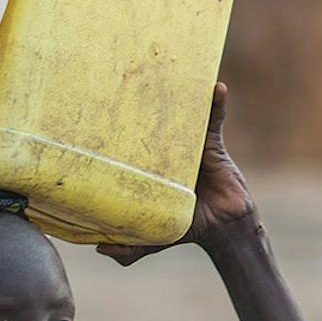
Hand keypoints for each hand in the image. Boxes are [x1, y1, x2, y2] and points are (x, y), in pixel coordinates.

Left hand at [98, 82, 257, 264]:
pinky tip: (216, 87)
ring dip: (182, 93)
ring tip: (172, 72)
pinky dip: (216, 103)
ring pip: (183, 114)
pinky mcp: (212, 144)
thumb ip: (128, 246)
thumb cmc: (188, 229)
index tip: (101, 113)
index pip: (132, 143)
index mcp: (151, 168)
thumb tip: (98, 248)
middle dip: (145, 101)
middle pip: (154, 122)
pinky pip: (215, 119)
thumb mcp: (153, 237)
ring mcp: (190, 145)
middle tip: (127, 79)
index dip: (118, 130)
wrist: (222, 229)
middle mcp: (167, 151)